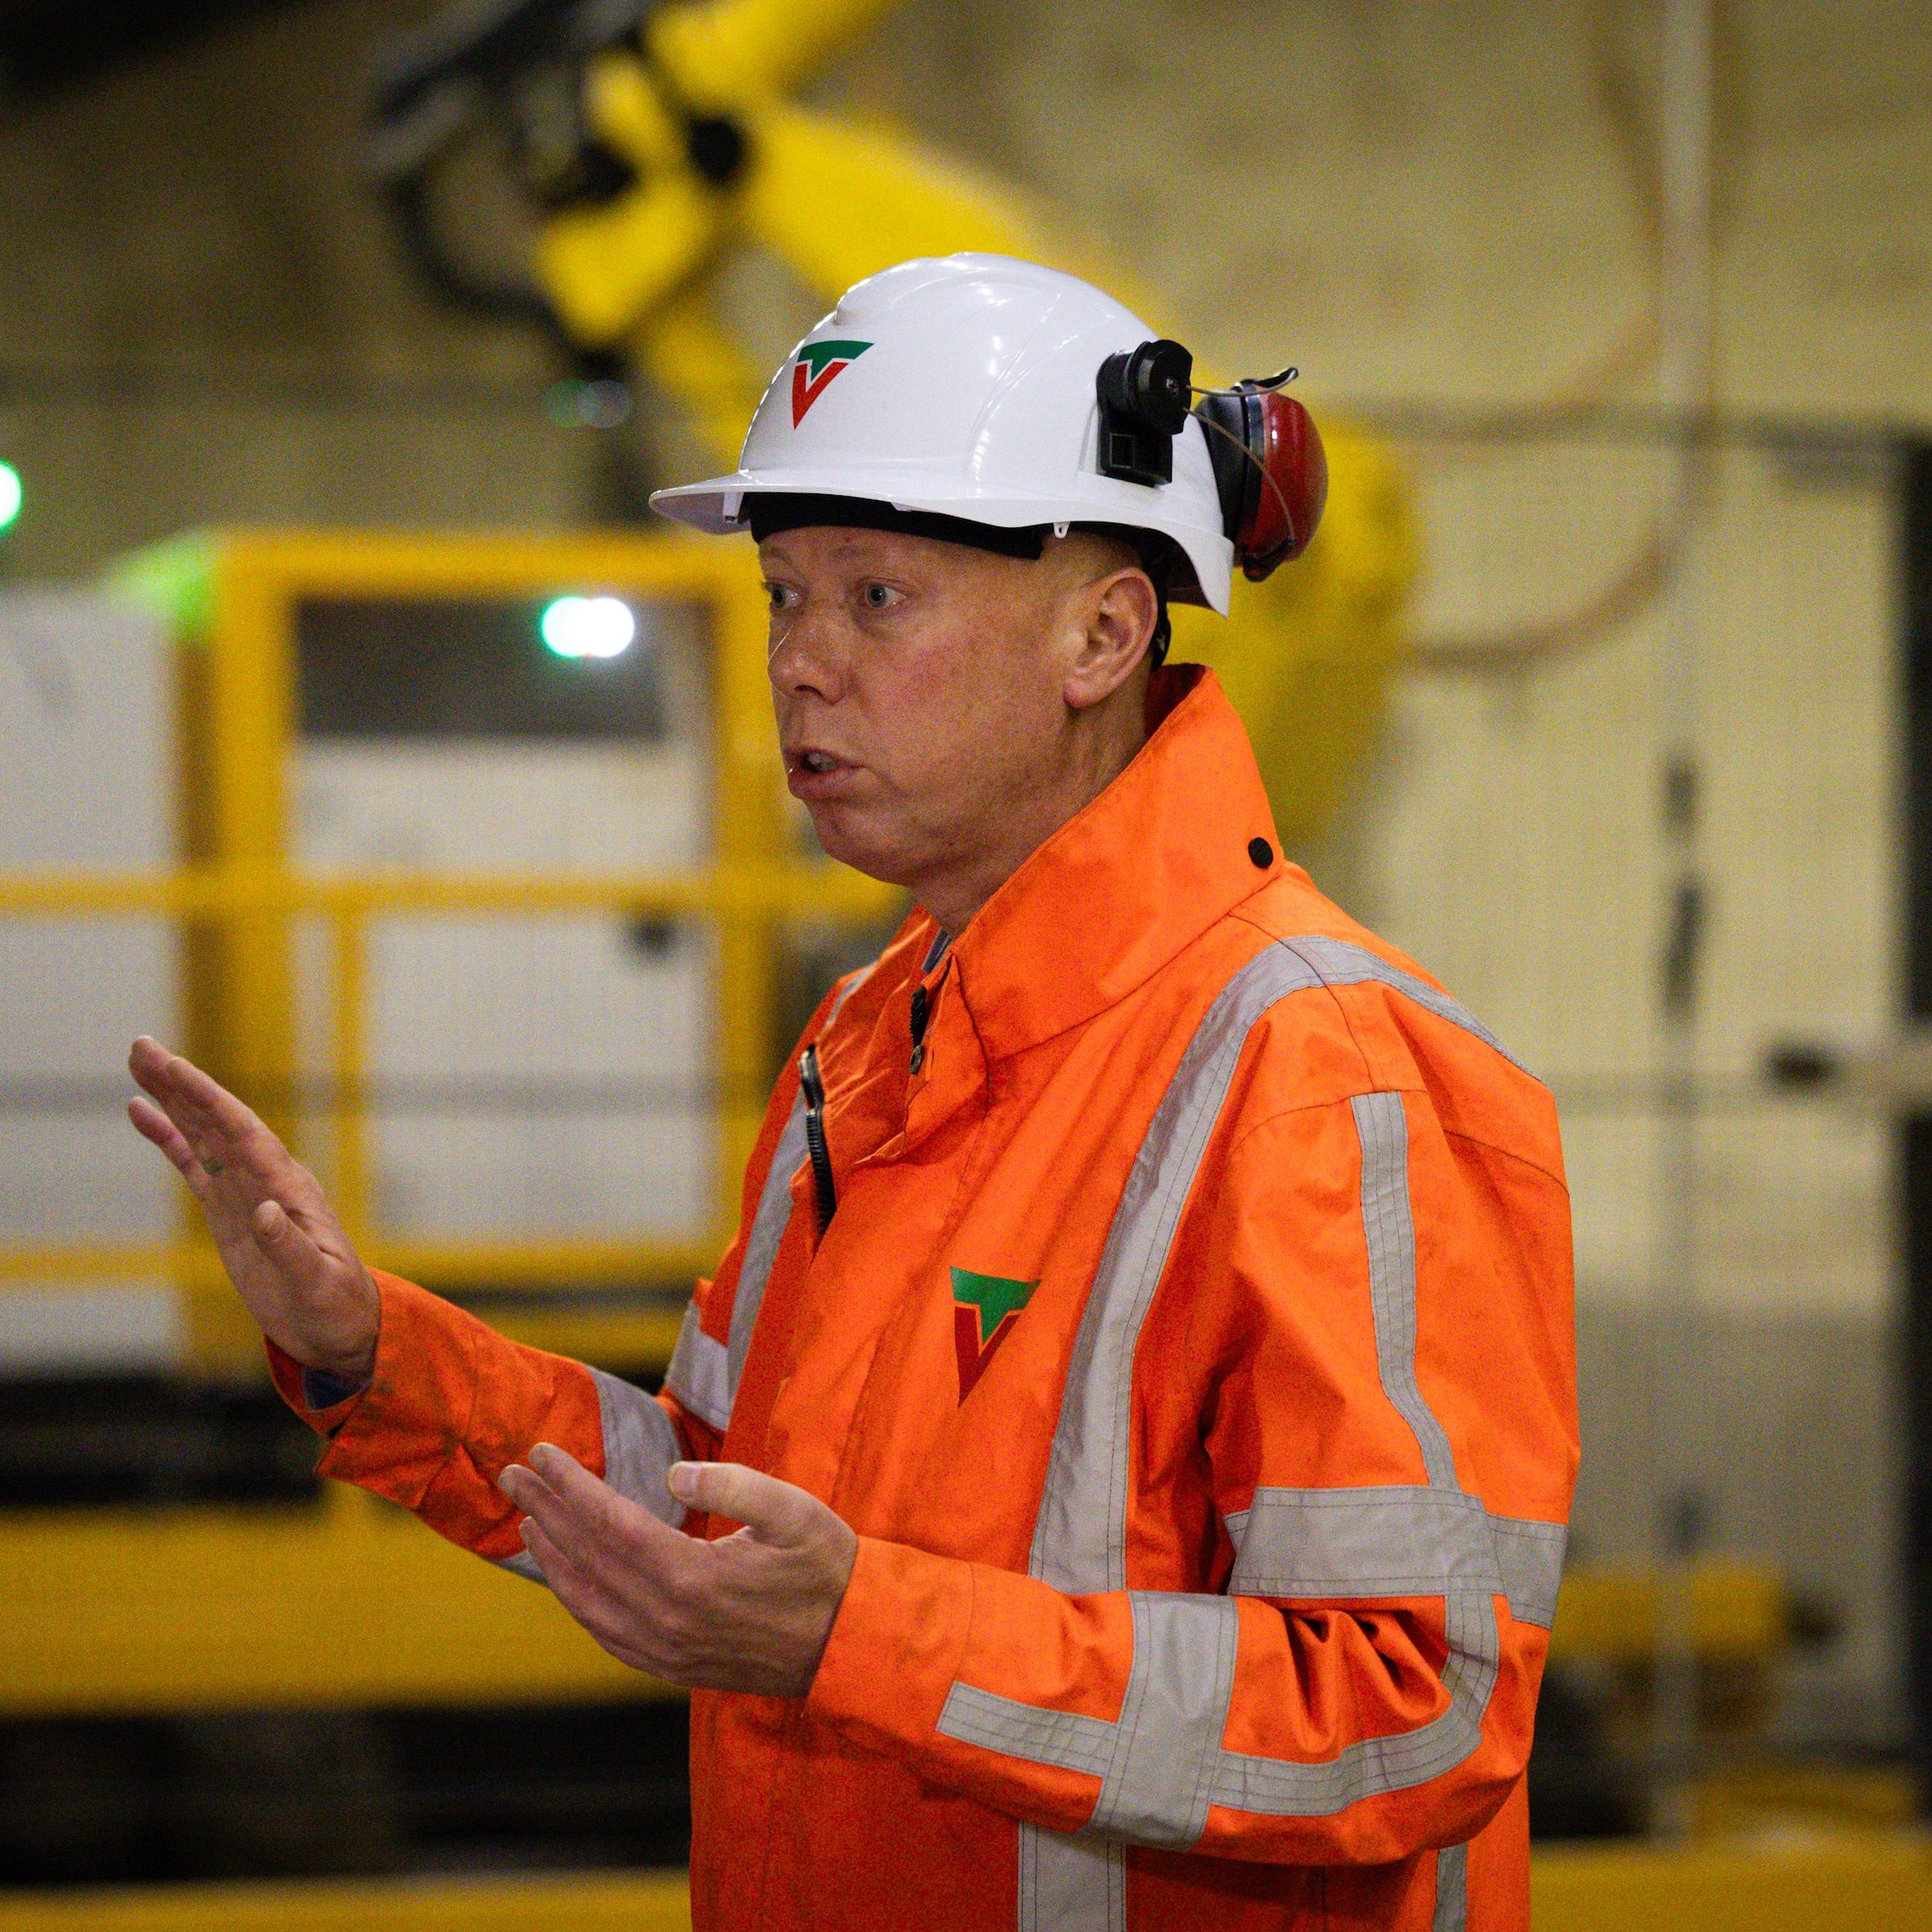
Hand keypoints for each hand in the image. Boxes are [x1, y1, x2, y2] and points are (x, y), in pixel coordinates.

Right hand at [125, 1037, 380, 1382]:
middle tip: (141, 1046)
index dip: (209, 1101)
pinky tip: (142, 1112)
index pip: (243, 1134)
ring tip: (138, 1062)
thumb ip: (289, 1249)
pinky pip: (195, 1166)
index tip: (175, 1068)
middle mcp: (267, 1180)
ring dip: (173, 1100)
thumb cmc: (336, 1306)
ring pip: (203, 1135)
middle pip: (218, 1121)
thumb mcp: (317, 1283)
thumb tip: (264, 1211)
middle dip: (182, 1085)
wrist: (339, 1328)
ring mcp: (247, 1193)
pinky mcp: (230, 1212)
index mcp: (289, 1190)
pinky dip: (168, 1139)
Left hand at [499, 1445, 858, 1697]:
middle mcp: (668, 1620)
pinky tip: (568, 1580)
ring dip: (553, 1558)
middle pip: (588, 1560)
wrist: (850, 1645)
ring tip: (529, 1520)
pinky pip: (607, 1635)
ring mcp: (667, 1650)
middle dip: (546, 1512)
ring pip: (589, 1602)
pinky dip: (578, 1602)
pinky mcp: (672, 1667)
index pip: (611, 1524)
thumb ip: (735, 1486)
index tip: (542, 1454)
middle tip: (512, 1475)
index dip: (572, 1487)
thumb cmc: (827, 1568)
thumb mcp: (795, 1511)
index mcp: (694, 1578)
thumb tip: (673, 1474)